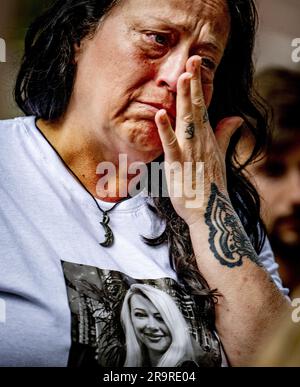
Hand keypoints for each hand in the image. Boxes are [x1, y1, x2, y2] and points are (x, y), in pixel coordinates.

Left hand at [155, 55, 242, 226]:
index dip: (199, 86)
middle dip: (193, 84)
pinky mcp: (178, 166)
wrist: (209, 210)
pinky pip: (171, 145)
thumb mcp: (220, 155)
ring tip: (182, 78)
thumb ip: (225, 135)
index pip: (203, 107)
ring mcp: (190, 153)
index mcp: (207, 138)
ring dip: (184, 100)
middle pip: (196, 109)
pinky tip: (160, 115)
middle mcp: (200, 141)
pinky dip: (166, 130)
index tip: (196, 65)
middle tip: (192, 59)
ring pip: (186, 122)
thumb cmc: (211, 184)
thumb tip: (234, 118)